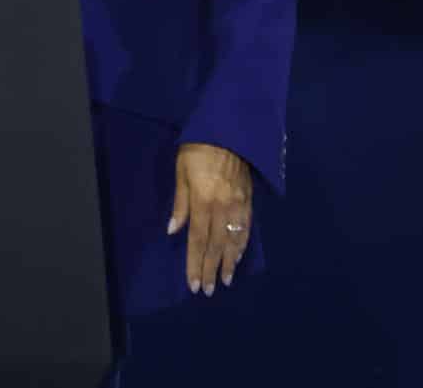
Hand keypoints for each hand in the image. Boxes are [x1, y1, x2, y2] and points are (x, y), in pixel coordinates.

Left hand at [169, 142, 252, 295]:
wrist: (230, 131)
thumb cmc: (197, 149)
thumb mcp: (181, 172)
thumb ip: (180, 203)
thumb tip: (173, 230)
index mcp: (203, 202)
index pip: (198, 240)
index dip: (195, 263)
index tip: (194, 284)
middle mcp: (222, 208)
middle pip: (216, 245)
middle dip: (211, 269)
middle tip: (209, 291)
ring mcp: (238, 205)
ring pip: (234, 241)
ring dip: (229, 262)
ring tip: (225, 280)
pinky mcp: (249, 200)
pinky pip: (246, 228)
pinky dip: (242, 246)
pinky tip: (239, 256)